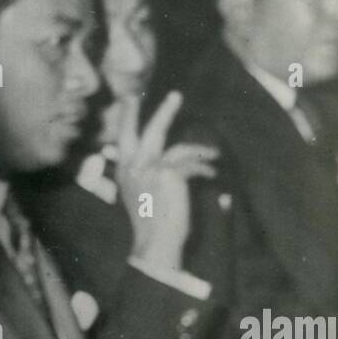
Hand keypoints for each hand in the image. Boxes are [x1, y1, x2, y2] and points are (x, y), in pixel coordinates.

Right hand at [116, 91, 218, 272]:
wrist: (154, 243)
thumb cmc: (148, 222)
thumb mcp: (136, 194)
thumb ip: (137, 172)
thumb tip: (147, 155)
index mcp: (123, 170)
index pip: (123, 137)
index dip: (127, 117)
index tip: (129, 99)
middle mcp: (133, 165)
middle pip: (150, 130)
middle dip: (165, 111)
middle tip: (176, 95)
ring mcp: (150, 168)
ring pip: (180, 148)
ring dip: (200, 150)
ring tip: (214, 153)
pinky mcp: (169, 173)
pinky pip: (192, 164)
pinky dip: (204, 169)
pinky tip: (211, 174)